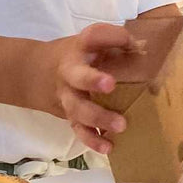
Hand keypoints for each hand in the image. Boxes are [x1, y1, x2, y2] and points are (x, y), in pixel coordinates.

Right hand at [44, 23, 134, 155]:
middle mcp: (70, 71)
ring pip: (77, 107)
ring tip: (120, 125)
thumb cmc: (79, 56)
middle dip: (91, 80)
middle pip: (77, 76)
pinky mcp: (70, 115)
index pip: (93, 36)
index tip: (130, 42)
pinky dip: (92, 139)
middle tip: (110, 84)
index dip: (111, 37)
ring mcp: (67, 96)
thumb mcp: (93, 43)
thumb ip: (117, 43)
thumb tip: (143, 50)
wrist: (38, 73)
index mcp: (80, 48)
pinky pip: (78, 129)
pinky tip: (108, 147)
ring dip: (97, 117)